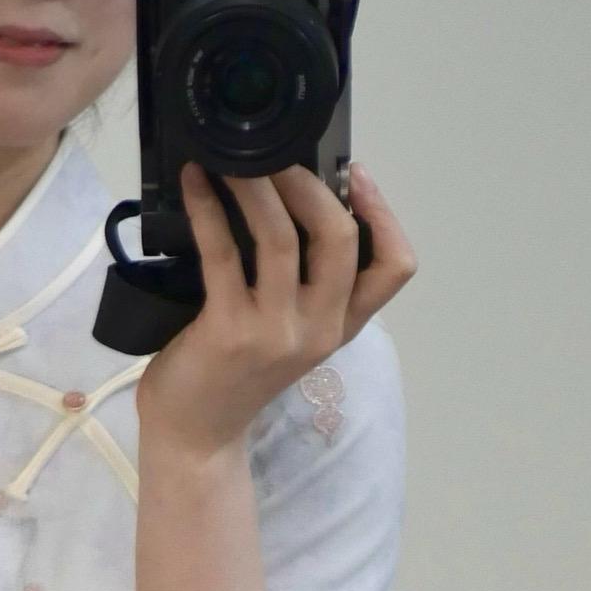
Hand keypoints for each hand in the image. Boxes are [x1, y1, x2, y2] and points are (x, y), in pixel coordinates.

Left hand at [133, 159, 416, 460]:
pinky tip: (195, 183)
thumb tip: (292, 197)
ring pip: (282, 238)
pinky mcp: (230, 331)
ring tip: (233, 159)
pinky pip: (222, 252)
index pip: (394, 268)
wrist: (196, 434)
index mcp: (340, 326)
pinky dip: (207, 208)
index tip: (356, 174)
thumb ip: (303, 281)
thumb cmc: (234, 374)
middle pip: (340, 239)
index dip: (383, 213)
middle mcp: (318, 330)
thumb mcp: (288, 331)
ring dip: (258, 187)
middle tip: (278, 155)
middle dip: (312, 184)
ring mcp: (276, 333)